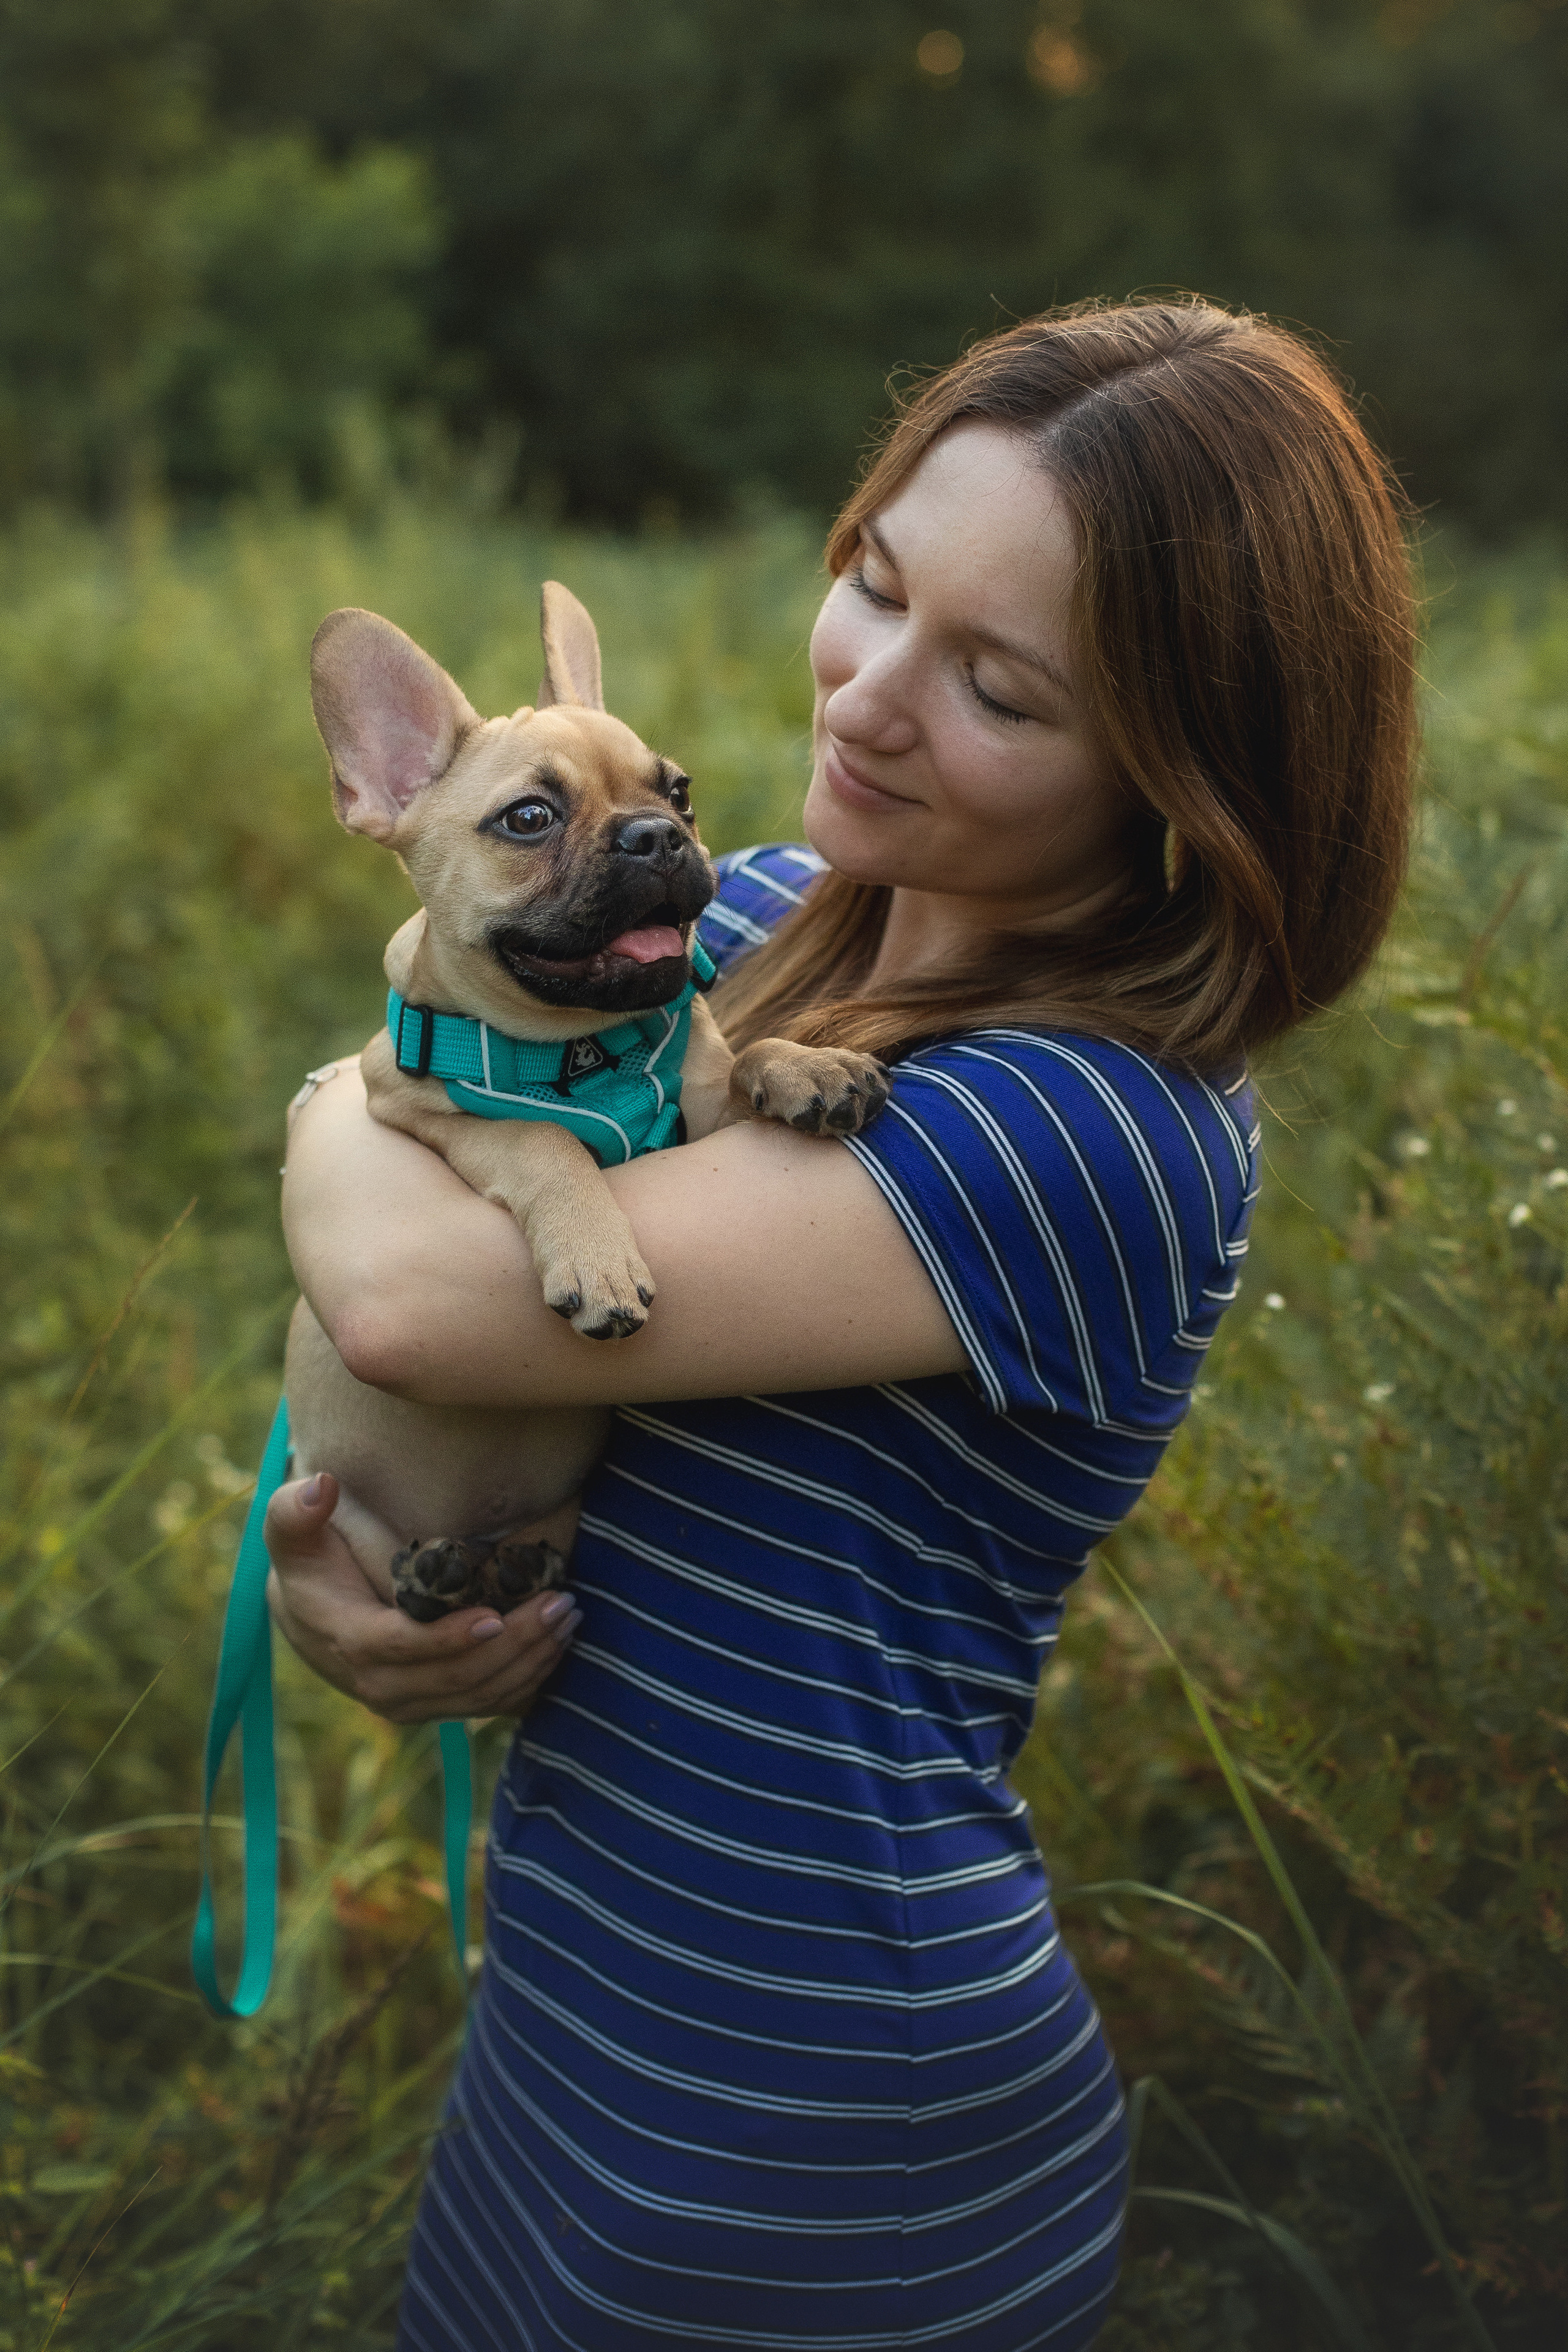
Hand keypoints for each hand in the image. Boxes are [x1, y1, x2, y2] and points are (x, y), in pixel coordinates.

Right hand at [264, 1472, 580, 1724]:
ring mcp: (409, 1703)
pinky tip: (557, 1645)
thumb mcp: (292, 1533)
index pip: (402, 1648)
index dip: (448, 1638)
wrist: (308, 1615)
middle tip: (561, 1604)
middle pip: (455, 1678)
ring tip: (569, 1619)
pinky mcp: (434, 1707)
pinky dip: (526, 1681)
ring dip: (529, 1663)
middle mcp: (379, 1686)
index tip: (495, 1614)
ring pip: (478, 1697)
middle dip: (513, 1645)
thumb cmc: (310, 1562)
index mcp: (348, 1642)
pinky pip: (487, 1705)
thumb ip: (296, 1511)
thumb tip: (319, 1487)